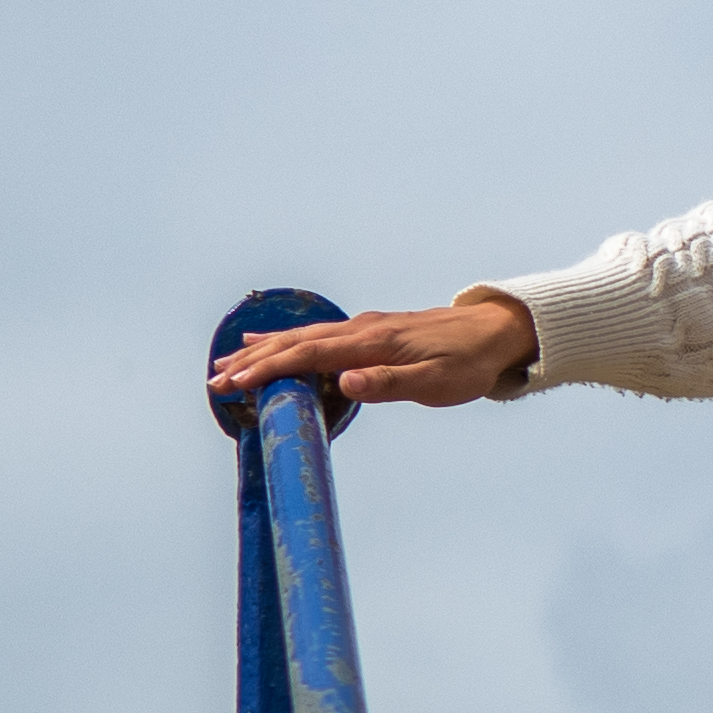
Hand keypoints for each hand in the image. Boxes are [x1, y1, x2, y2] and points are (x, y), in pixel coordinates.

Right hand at [209, 293, 535, 409]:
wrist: (496, 331)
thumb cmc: (469, 363)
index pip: (308, 356)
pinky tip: (268, 342)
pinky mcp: (369, 332)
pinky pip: (317, 335)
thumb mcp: (436, 383)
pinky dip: (286, 340)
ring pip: (302, 337)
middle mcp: (362, 330)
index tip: (234, 384)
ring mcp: (364, 328)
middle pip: (296, 344)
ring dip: (263, 351)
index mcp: (372, 344)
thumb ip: (389, 384)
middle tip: (215, 381)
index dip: (268, 369)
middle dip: (253, 362)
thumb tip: (344, 384)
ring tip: (228, 362)